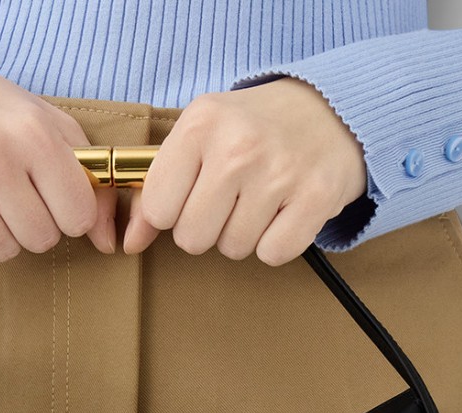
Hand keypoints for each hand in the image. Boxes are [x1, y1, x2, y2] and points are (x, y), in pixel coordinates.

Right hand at [0, 38, 117, 265]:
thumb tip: (109, 244)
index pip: (77, 218)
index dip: (68, 212)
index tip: (50, 195)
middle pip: (40, 239)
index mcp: (32, 131)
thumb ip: (90, 182)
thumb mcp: (48, 127)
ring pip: (1, 251)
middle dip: (32, 225)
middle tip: (11, 195)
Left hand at [122, 77, 366, 265]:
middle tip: (231, 200)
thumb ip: (158, 189)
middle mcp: (238, 146)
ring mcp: (279, 172)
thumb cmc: (254, 129)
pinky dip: (277, 243)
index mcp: (201, 123)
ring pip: (234, 248)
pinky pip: (273, 254)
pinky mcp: (315, 198)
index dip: (174, 212)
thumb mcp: (200, 138)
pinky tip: (285, 212)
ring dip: (244, 235)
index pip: (159, 209)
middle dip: (208, 229)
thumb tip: (129, 242)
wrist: (332, 109)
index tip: (194, 194)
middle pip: (193, 239)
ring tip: (261, 200)